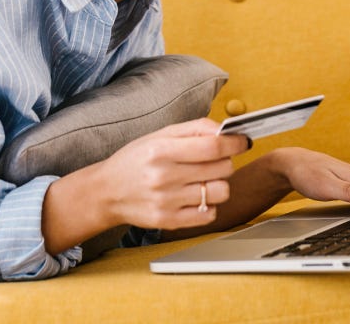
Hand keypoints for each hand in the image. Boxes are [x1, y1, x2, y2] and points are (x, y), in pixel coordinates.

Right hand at [93, 118, 249, 230]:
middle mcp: (164, 176)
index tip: (243, 141)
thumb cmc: (135, 160)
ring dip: (219, 184)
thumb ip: (194, 129)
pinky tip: (196, 197)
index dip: (235, 142)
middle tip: (213, 161)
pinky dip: (209, 205)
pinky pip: (209, 214)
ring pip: (220, 192)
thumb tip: (224, 129)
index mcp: (162, 150)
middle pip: (222, 168)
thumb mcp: (159, 135)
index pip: (213, 146)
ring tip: (204, 180)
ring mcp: (167, 201)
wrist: (106, 192)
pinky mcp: (168, 221)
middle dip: (225, 161)